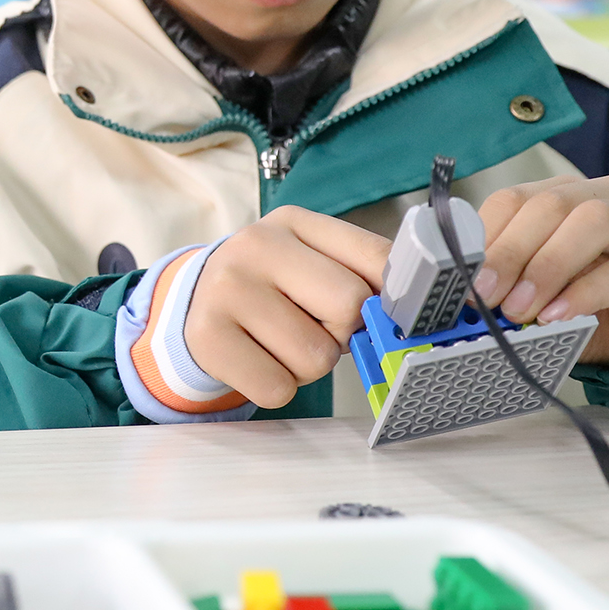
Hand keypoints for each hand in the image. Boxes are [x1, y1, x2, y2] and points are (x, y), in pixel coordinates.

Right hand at [183, 206, 388, 410]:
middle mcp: (257, 246)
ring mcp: (227, 289)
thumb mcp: (310, 261)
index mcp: (294, 222)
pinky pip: (278, 387)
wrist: (193, 305)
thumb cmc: (270, 289)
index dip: (394, 296)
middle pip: (350, 306)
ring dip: (309, 366)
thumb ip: (361, 273)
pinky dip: (278, 386)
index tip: (391, 317)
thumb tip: (415, 311)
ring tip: (281, 344)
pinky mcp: (207, 336)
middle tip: (314, 327)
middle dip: (342, 332)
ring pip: (316, 357)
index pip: (374, 256)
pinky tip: (259, 361)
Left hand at [472, 175, 608, 369]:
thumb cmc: (601, 310)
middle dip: (510, 251)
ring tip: (521, 308)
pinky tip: (559, 315)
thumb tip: (465, 299)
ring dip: (547, 265)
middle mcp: (608, 200)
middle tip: (487, 297)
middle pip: (551, 205)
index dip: (485, 236)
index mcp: (568, 198)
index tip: (461, 278)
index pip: (516, 198)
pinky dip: (585, 292)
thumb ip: (511, 288)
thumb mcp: (545, 295)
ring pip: (593, 221)